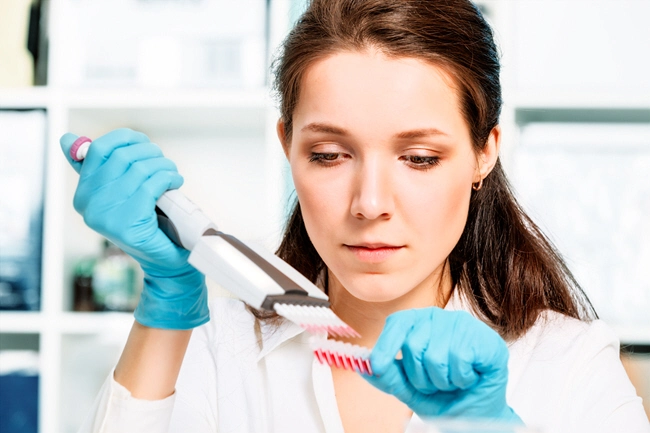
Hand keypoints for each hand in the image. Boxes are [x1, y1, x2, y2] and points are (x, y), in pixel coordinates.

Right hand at [61, 129, 208, 329]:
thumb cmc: (145, 222)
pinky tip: (175, 182)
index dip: (125, 138)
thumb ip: (99, 168)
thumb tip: (67, 139)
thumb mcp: (119, 193)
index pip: (98, 149)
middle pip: (124, 157)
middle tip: (164, 163)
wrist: (164, 260)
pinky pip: (151, 186)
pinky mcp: (128, 225)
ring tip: (172, 174)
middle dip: (151, 154)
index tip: (144, 142)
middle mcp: (89, 205)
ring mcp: (106, 216)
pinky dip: (168, 178)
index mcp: (83, 194)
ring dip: (164, 166)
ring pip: (140, 169)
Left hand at [364, 308, 521, 423]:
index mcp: (417, 323)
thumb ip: (390, 376)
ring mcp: (461, 324)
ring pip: (436, 357)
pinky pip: (460, 360)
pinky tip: (470, 377)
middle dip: (421, 378)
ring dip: (443, 381)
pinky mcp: (483, 337)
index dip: (385, 346)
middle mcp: (438, 317)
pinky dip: (462, 379)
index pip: (396, 324)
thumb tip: (366, 366)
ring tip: (453, 381)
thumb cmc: (446, 397)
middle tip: (437, 383)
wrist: (478, 414)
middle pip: (413, 346)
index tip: (377, 366)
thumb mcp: (410, 390)